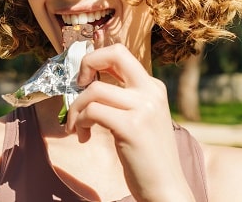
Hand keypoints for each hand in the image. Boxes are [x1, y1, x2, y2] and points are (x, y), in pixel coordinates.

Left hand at [64, 43, 194, 201]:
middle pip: (114, 54)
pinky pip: (93, 111)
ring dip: (76, 108)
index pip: (120, 53)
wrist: (166, 187)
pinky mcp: (131, 127)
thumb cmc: (147, 155)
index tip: (84, 79)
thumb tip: (90, 81)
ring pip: (94, 89)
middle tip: (77, 86)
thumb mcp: (141, 117)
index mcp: (153, 86)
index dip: (96, 59)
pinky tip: (83, 137)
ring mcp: (143, 108)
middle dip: (86, 64)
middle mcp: (151, 91)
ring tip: (76, 127)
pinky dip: (79, 122)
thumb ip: (123, 97)